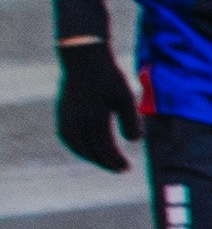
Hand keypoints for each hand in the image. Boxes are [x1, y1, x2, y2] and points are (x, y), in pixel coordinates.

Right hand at [55, 36, 132, 172]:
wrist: (84, 60)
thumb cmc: (109, 78)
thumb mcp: (126, 98)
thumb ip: (131, 121)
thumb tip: (133, 142)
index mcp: (94, 119)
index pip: (104, 150)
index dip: (116, 161)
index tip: (127, 168)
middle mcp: (77, 122)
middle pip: (90, 152)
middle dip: (106, 163)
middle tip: (120, 169)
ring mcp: (66, 118)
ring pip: (76, 147)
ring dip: (91, 157)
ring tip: (105, 162)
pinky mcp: (61, 112)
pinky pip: (66, 137)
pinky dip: (76, 147)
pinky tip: (86, 149)